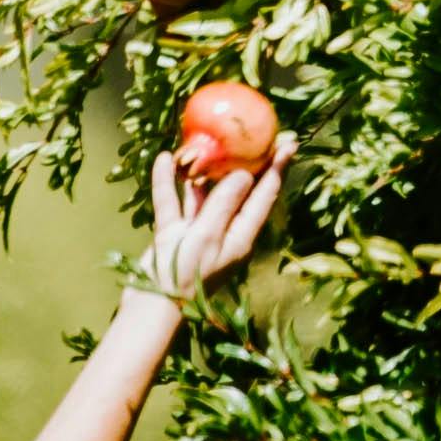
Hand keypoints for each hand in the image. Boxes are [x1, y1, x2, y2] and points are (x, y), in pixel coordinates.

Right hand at [143, 143, 285, 301]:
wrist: (152, 308)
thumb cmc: (186, 276)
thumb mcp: (208, 237)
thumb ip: (224, 204)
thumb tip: (244, 174)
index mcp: (241, 235)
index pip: (265, 195)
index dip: (278, 168)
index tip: (289, 142)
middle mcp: (224, 231)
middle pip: (237, 190)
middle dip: (242, 161)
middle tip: (251, 132)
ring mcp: (198, 232)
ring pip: (203, 194)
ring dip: (201, 170)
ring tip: (203, 141)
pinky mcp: (174, 234)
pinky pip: (173, 202)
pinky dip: (169, 183)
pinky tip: (166, 159)